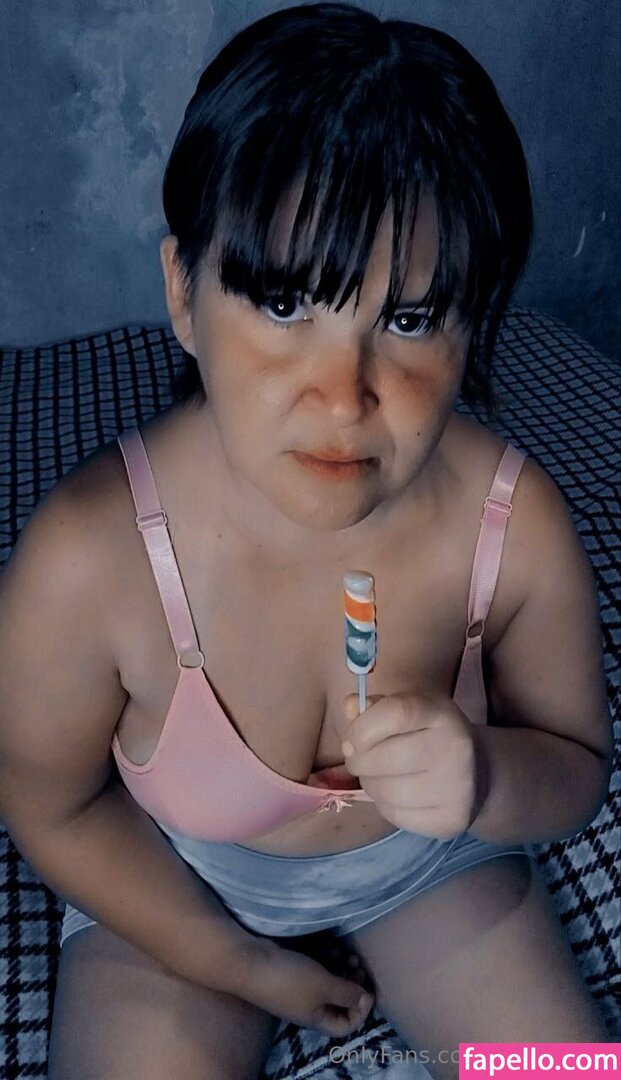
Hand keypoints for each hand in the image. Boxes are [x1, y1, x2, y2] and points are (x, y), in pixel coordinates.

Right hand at [237, 935, 374, 1036]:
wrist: (249, 962)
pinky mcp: (293, 970)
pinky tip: (332, 948)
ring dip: (342, 969)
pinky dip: (328, 959)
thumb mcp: (323, 987)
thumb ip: (347, 993)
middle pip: (339, 1002)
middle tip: (358, 965)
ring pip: (329, 982)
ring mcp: (300, 987)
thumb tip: (366, 999)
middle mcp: (309, 1005)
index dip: (361, 1011)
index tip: (365, 989)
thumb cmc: (289, 978)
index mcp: (317, 1017)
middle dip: (353, 985)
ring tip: (347, 954)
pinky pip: (318, 968)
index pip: (346, 1025)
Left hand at [341, 691, 484, 839]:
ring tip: (379, 778)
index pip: (396, 713)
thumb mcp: (406, 712)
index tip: (351, 741)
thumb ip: (373, 708)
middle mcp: (456, 747)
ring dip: (371, 785)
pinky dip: (386, 807)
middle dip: (359, 762)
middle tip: (359, 761)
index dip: (362, 728)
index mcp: (441, 713)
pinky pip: (396, 816)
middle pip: (385, 758)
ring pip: (386, 791)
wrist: (476, 773)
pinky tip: (398, 796)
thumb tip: (349, 707)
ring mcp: (459, 786)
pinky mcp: (453, 819)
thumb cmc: (427, 736)